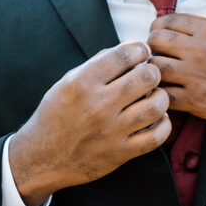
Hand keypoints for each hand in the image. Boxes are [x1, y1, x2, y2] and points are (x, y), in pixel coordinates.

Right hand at [9, 42, 170, 205]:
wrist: (42, 158)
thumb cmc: (56, 115)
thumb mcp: (67, 82)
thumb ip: (98, 64)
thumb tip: (131, 47)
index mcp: (82, 83)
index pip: (124, 55)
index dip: (140, 49)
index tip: (142, 53)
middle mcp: (98, 106)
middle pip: (146, 77)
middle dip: (152, 71)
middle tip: (149, 75)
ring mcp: (110, 132)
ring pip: (156, 106)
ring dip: (160, 97)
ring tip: (153, 96)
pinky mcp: (120, 153)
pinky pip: (156, 137)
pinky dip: (164, 125)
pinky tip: (158, 118)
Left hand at [148, 14, 205, 127]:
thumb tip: (183, 24)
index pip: (165, 21)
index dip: (158, 28)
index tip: (160, 36)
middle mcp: (199, 49)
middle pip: (154, 41)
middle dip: (152, 47)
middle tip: (156, 55)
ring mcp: (196, 76)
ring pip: (154, 68)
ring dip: (153, 71)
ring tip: (159, 75)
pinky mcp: (196, 101)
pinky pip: (164, 95)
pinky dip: (160, 94)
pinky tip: (165, 93)